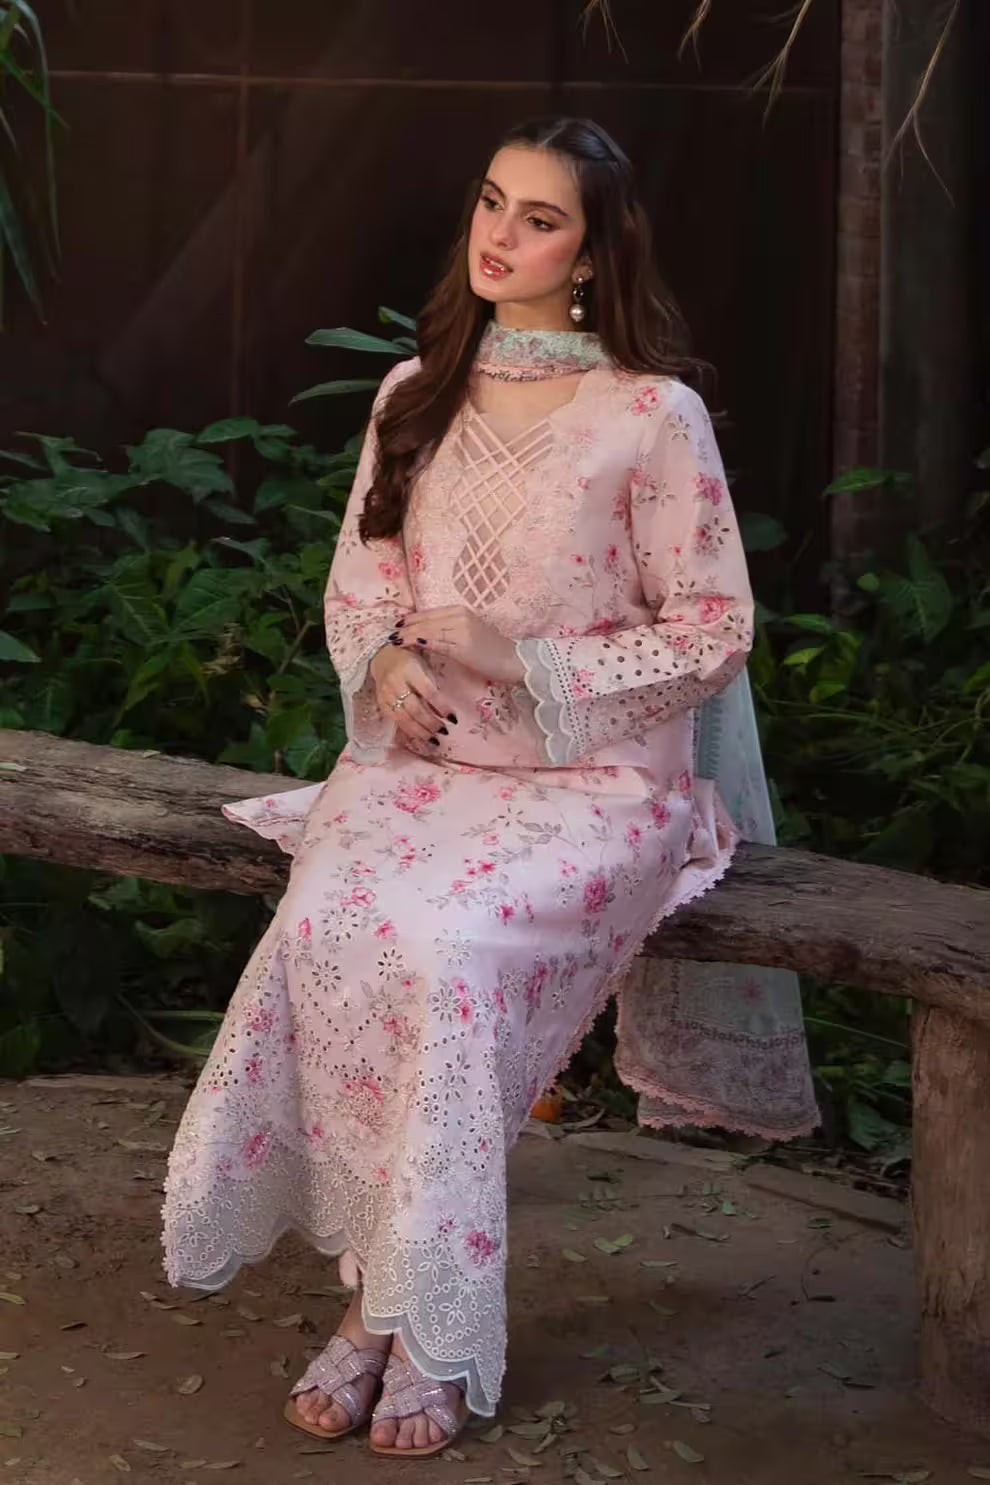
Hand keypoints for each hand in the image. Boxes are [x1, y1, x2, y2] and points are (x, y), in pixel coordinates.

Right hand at [369, 644, 454, 747]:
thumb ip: (432, 686)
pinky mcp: (381, 704)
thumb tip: (443, 712)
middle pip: (415, 709)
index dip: (441, 707)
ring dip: (420, 731)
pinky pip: (396, 721)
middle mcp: (396, 683)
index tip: (452, 718)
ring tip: (434, 739)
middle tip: (443, 731)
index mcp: (410, 670)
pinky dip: (409, 730)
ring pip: (404, 718)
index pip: (428, 692)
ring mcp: (386, 695)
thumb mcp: (423, 667)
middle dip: (430, 723)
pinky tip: (419, 736)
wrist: (382, 657)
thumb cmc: (409, 662)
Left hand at [390, 605, 523, 684]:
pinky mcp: (462, 645)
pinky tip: (410, 644)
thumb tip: (426, 634)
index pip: (429, 613)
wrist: (514, 660)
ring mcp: (461, 629)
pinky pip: (437, 642)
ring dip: (409, 635)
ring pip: (428, 630)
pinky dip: (421, 642)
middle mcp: (460, 616)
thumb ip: (449, 630)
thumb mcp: (469, 634)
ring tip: (395, 641)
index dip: (411, 618)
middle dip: (406, 626)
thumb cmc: (492, 651)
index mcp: (461, 611)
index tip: (397, 625)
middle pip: (425, 620)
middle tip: (390, 634)